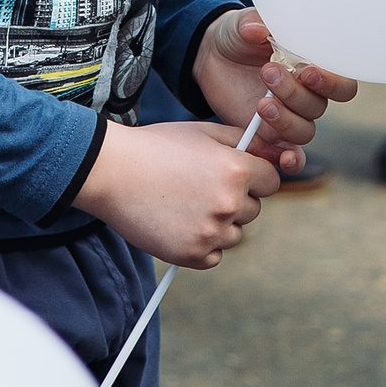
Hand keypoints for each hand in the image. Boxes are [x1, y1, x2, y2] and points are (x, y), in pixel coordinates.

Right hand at [73, 120, 281, 269]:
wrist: (111, 171)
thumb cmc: (157, 147)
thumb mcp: (203, 131)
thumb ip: (243, 141)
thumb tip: (274, 153)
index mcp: (236, 170)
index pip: (271, 181)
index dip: (254, 176)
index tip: (236, 175)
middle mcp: (229, 203)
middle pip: (254, 209)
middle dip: (235, 199)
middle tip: (200, 187)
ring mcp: (211, 232)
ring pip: (235, 234)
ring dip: (219, 223)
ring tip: (186, 204)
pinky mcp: (192, 255)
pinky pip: (214, 255)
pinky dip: (202, 244)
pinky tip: (179, 223)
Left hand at [190, 9, 357, 177]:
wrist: (212, 57)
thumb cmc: (238, 36)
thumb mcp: (242, 24)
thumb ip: (252, 24)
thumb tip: (259, 30)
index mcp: (312, 65)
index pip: (342, 83)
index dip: (331, 82)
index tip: (306, 71)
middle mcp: (307, 94)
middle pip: (318, 107)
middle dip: (295, 93)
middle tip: (268, 73)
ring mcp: (290, 116)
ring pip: (304, 130)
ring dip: (285, 119)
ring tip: (260, 103)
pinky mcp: (271, 135)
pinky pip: (292, 155)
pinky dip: (292, 160)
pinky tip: (283, 158)